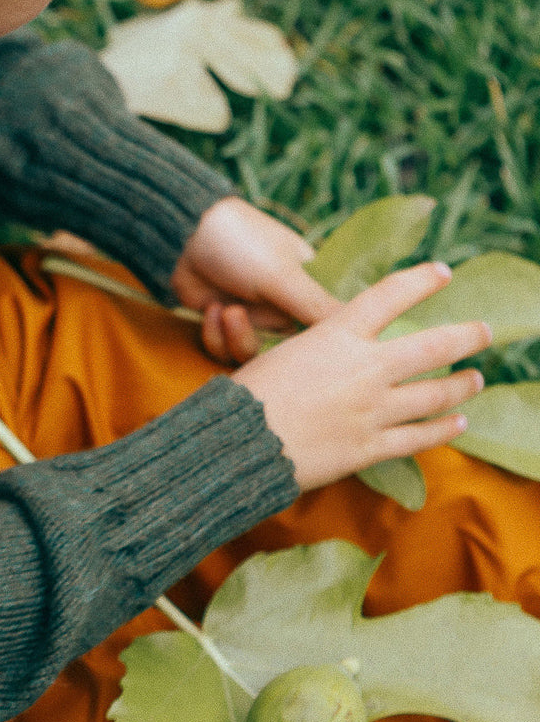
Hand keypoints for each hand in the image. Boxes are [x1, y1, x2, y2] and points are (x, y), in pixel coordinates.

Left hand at [172, 196, 340, 362]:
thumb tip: (363, 328)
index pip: (325, 331)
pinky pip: (223, 350)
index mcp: (309, 291)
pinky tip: (211, 309)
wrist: (185, 238)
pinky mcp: (222, 327)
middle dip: (262, 344)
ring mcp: (252, 319)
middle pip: (284, 354)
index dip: (315, 350)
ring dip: (234, 338)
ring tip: (226, 311)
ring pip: (251, 356)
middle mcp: (283, 310)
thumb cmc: (243, 245)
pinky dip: (213, 334)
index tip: (304, 361)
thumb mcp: (284, 276)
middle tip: (245, 322)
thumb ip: (318, 306)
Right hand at [232, 262, 491, 491]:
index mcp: (337, 336)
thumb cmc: (247, 395)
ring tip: (475, 380)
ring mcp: (372, 410)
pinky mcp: (369, 448)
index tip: (442, 273)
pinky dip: (442, 429)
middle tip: (484, 333)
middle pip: (434, 346)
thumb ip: (319, 348)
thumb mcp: (280, 354)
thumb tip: (338, 347)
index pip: (390, 296)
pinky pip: (418, 437)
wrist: (238, 444)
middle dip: (467, 336)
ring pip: (435, 394)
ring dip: (461, 385)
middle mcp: (365, 369)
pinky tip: (457, 424)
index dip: (421, 281)